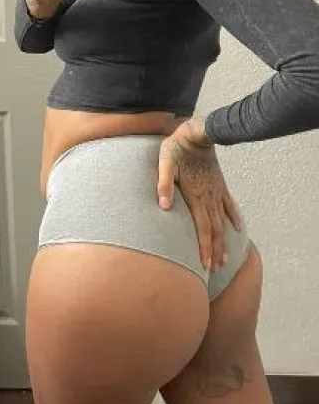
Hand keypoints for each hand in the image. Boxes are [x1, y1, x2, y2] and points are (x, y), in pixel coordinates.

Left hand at [157, 117, 243, 271]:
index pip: (202, 227)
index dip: (204, 247)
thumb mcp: (165, 164)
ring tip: (225, 258)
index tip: (205, 264)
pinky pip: (229, 204)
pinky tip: (238, 229)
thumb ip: (164, 185)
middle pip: (214, 230)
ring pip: (222, 221)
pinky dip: (234, 217)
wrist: (196, 133)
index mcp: (195, 195)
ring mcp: (216, 192)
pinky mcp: (220, 184)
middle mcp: (209, 197)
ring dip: (224, 240)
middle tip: (215, 269)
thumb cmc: (176, 148)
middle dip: (215, 251)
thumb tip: (164, 206)